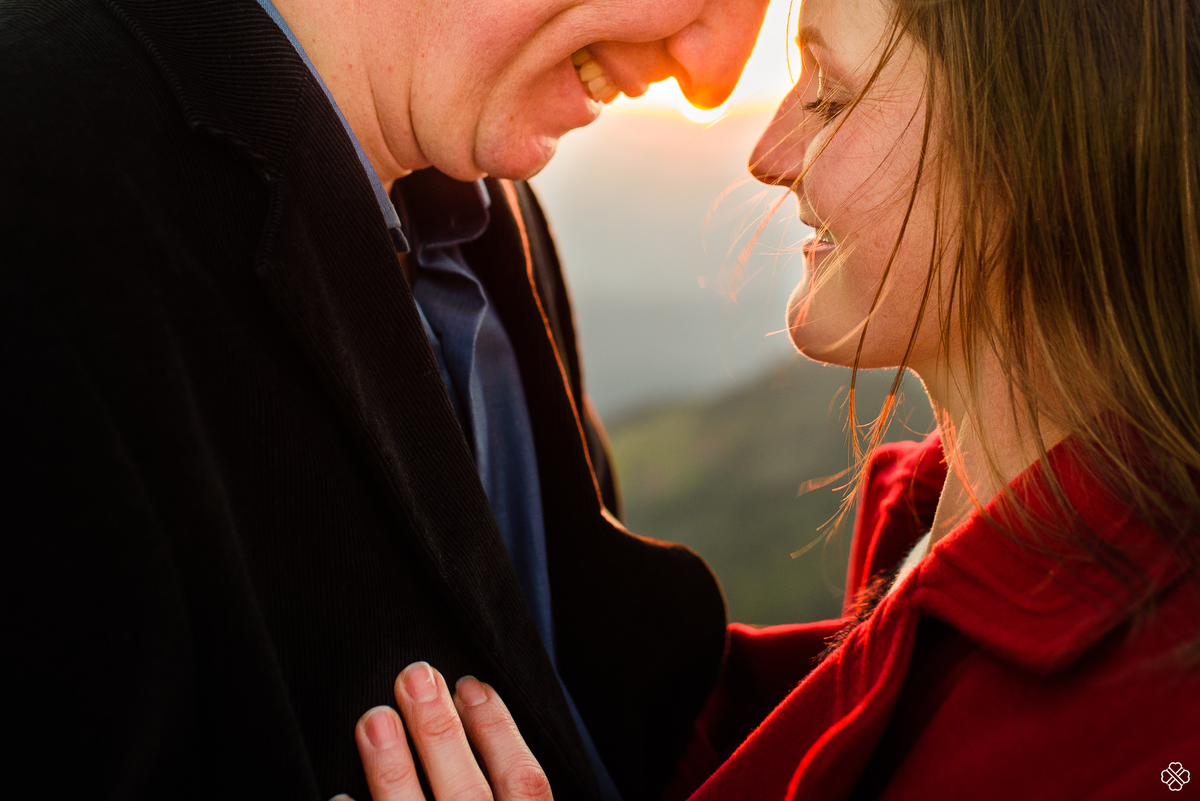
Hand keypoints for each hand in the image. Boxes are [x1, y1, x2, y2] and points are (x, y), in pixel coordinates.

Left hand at [332, 661, 552, 800]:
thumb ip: (510, 791)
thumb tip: (478, 716)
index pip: (524, 781)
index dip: (499, 728)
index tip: (472, 684)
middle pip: (467, 793)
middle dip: (439, 730)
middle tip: (414, 676)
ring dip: (392, 767)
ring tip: (373, 719)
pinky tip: (339, 794)